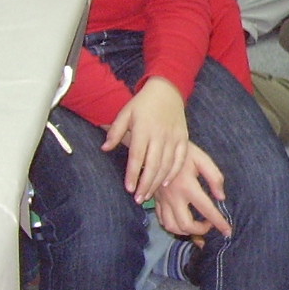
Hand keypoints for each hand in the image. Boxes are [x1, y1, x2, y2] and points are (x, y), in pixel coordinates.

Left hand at [102, 76, 188, 203]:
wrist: (168, 90)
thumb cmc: (143, 103)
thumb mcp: (125, 113)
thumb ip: (115, 131)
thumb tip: (104, 148)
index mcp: (143, 130)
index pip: (137, 157)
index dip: (132, 174)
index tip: (129, 188)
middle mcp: (160, 136)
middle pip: (153, 165)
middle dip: (145, 184)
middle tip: (138, 199)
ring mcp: (174, 138)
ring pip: (167, 165)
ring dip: (157, 182)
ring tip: (148, 195)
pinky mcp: (184, 138)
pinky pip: (180, 159)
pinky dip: (174, 172)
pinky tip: (166, 183)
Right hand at [152, 142, 231, 238]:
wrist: (157, 147)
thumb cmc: (184, 151)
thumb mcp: (202, 159)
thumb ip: (215, 177)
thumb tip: (221, 197)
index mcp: (187, 187)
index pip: (206, 210)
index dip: (219, 223)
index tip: (228, 231)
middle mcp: (173, 197)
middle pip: (186, 225)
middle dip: (201, 230)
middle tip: (210, 224)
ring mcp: (162, 200)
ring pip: (171, 226)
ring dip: (186, 232)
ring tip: (197, 226)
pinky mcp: (156, 200)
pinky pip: (162, 220)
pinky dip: (173, 226)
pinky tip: (182, 223)